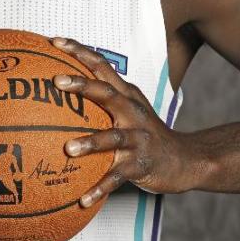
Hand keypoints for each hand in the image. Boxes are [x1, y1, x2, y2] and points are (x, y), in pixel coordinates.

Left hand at [50, 37, 198, 204]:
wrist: (184, 160)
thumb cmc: (145, 133)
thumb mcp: (128, 109)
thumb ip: (100, 98)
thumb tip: (57, 89)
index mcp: (126, 96)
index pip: (101, 66)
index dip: (79, 51)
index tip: (54, 41)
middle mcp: (132, 112)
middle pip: (107, 93)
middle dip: (83, 86)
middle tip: (57, 82)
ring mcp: (138, 138)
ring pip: (113, 137)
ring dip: (90, 142)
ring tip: (68, 149)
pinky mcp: (141, 164)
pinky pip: (117, 177)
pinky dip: (100, 188)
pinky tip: (82, 199)